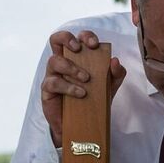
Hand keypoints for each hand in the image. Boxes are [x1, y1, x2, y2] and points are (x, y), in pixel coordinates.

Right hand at [41, 30, 126, 146]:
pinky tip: (81, 93)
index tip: (95, 45)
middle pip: (56, 39)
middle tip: (80, 49)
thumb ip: (116, 74)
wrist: (81, 126)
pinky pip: (54, 82)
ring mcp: (52, 75)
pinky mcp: (47, 90)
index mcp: (76, 57)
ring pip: (54, 60)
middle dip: (68, 39)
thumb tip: (115, 60)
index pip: (77, 38)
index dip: (85, 36)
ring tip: (86, 79)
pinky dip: (69, 87)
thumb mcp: (109, 87)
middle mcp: (62, 62)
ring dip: (71, 67)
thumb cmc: (93, 100)